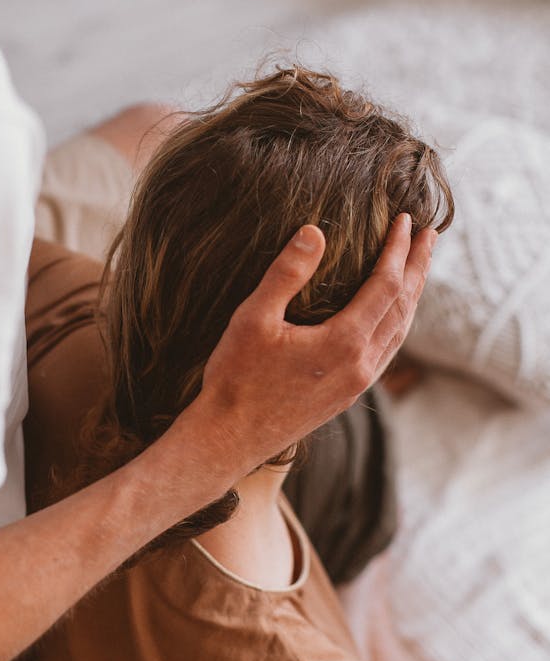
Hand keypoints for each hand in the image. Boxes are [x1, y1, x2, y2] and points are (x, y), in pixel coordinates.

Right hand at [197, 214, 435, 473]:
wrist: (229, 439)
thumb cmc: (236, 379)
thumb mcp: (254, 318)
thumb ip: (287, 273)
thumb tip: (315, 231)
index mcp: (345, 343)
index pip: (387, 285)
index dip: (398, 250)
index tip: (406, 220)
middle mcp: (361, 365)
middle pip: (404, 307)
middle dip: (418, 268)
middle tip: (430, 235)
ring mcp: (357, 384)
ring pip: (399, 332)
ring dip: (411, 297)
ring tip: (417, 270)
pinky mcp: (347, 396)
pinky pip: (386, 352)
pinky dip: (396, 323)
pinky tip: (388, 318)